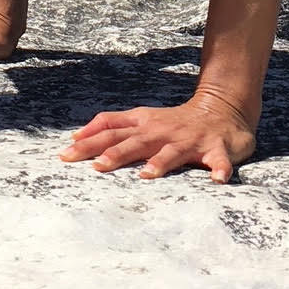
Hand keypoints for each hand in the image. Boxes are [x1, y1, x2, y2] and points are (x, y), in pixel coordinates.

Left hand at [60, 86, 256, 181]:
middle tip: (97, 166)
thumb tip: (75, 136)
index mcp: (144, 124)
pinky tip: (218, 179)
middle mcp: (162, 131)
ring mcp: (189, 140)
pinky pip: (219, 160)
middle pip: (135, 142)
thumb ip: (112, 125)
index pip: (110, 129)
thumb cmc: (173, 121)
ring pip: (173, 152)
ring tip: (147, 175)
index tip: (66, 154)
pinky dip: (219, 168)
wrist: (222, 108)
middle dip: (116, 153)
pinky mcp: (216, 149)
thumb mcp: (141, 118)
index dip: (89, 140)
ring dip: (161, 162)